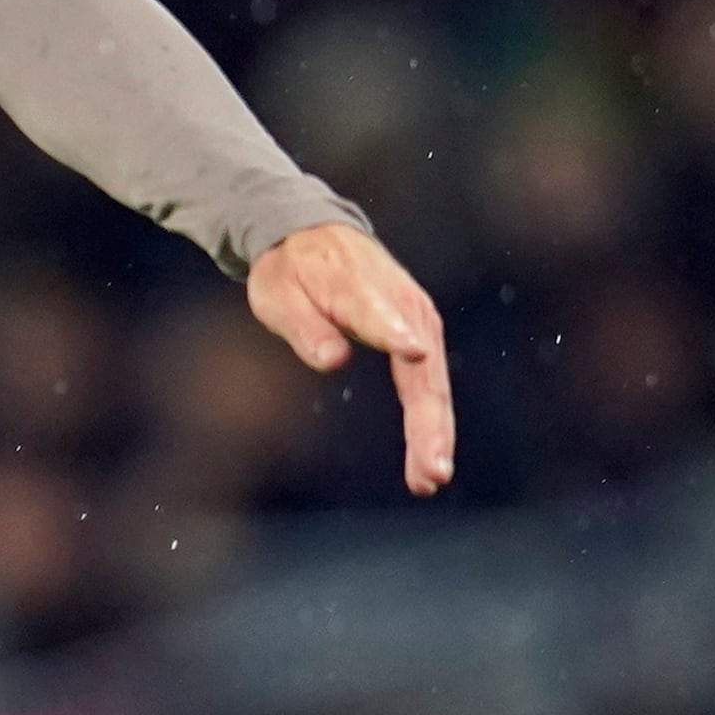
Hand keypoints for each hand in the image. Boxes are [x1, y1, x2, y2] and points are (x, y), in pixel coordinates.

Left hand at [247, 221, 456, 495]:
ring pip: (433, 384)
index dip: (395, 333)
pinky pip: (430, 385)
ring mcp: (418, 321)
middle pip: (421, 369)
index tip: (414, 351)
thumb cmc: (291, 270)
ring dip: (435, 433)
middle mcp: (403, 306)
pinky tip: (428, 465)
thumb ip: (305, 325)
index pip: (381, 315)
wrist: (313, 234)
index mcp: (362, 289)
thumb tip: (332, 360)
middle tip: (430, 471)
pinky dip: (431, 424)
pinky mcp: (422, 335)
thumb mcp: (279, 292)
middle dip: (428, 421)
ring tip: (430, 480)